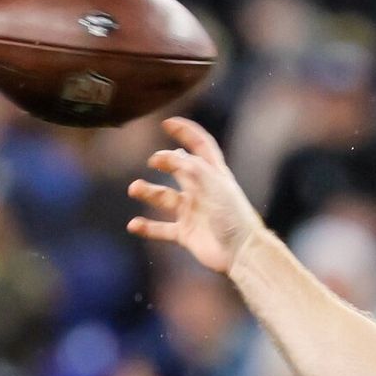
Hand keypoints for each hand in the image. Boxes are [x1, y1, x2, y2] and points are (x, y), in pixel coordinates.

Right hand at [125, 117, 263, 274]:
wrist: (241, 252)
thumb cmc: (232, 215)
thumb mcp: (213, 184)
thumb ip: (191, 167)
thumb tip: (170, 154)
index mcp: (214, 174)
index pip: (200, 145)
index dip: (186, 132)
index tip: (167, 123)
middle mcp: (202, 190)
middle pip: (178, 169)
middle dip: (164, 162)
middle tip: (153, 162)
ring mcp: (192, 212)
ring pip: (164, 198)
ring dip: (148, 192)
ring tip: (134, 188)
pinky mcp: (186, 234)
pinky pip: (162, 229)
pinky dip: (147, 227)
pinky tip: (134, 225)